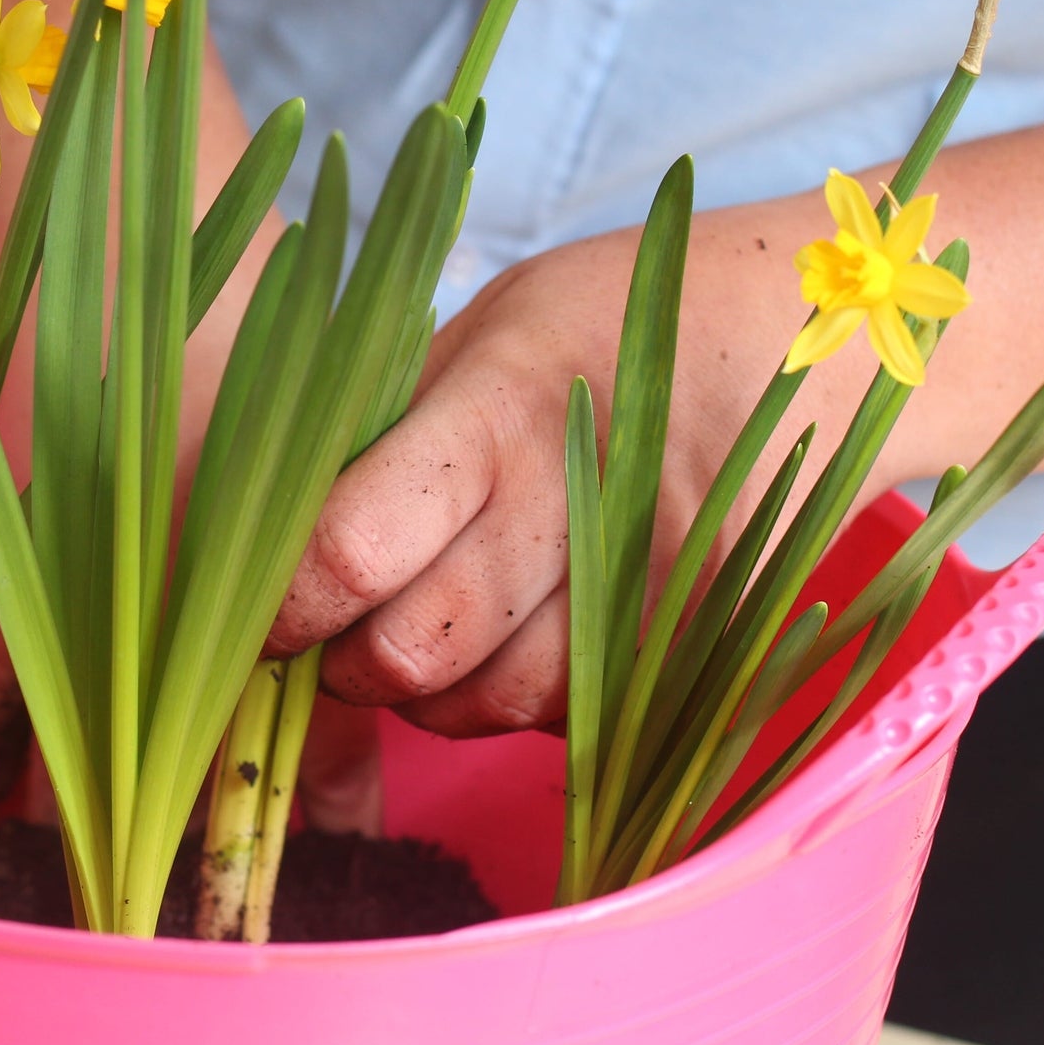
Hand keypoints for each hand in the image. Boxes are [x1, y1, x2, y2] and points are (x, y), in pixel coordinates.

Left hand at [267, 199, 878, 736]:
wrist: (783, 339)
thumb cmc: (595, 326)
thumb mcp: (474, 333)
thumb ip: (383, 434)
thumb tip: (259, 530)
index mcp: (495, 410)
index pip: (351, 548)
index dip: (284, 599)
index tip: (266, 599)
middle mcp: (575, 505)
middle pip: (414, 655)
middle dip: (347, 660)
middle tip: (337, 622)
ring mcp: (646, 586)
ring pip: (490, 706)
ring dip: (430, 692)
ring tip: (424, 621)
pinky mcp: (690, 642)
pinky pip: (566, 718)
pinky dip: (514, 697)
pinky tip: (510, 634)